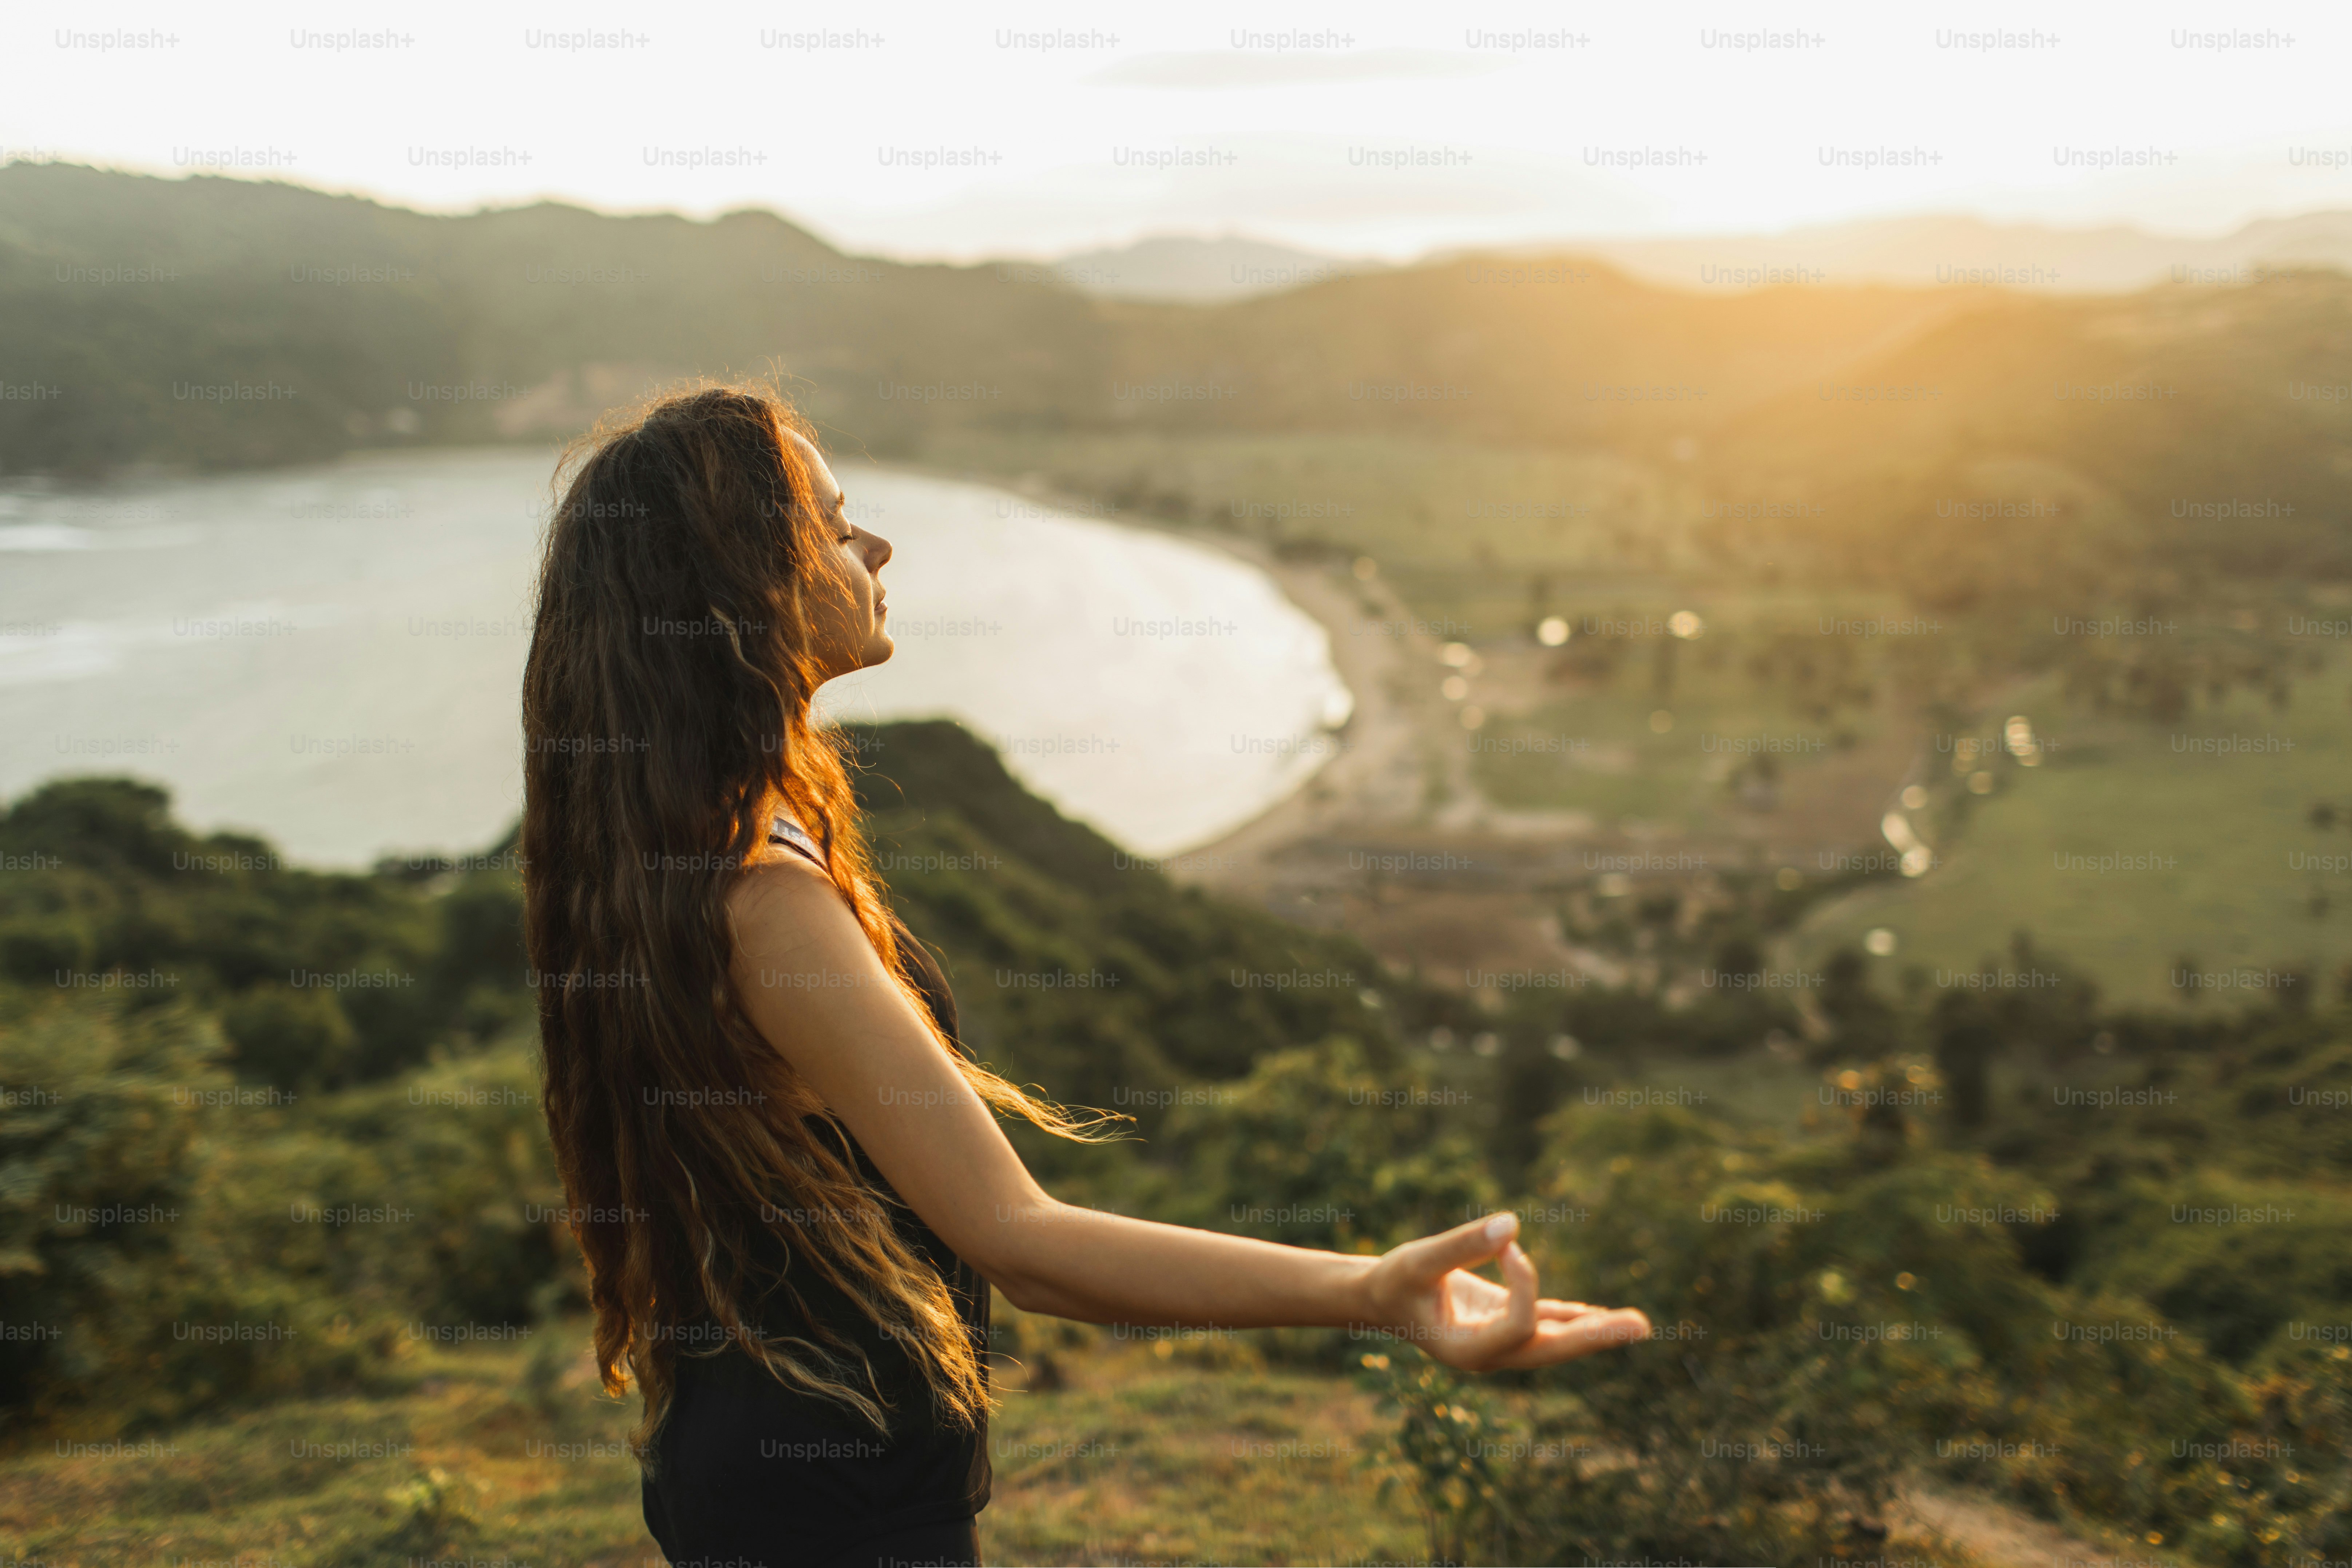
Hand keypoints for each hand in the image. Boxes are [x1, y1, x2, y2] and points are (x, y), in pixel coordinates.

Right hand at [1361, 1212, 1649, 1370]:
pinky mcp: (1502, 1323)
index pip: (1519, 1324)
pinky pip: (1544, 1324)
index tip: (1508, 1245)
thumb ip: (1463, 1243)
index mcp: (1468, 1350)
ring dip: (1594, 1330)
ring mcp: (1499, 1342)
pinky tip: (1599, 1316)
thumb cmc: (1394, 1280)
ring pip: (1554, 1339)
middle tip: (1642, 1326)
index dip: (1525, 1282)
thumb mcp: (1420, 1259)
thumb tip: (1511, 1222)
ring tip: (1638, 1325)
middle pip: (1551, 1348)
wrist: (1378, 1297)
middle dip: (1595, 1337)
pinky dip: (1572, 1319)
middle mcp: (1491, 1354)